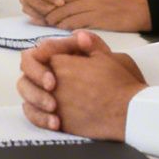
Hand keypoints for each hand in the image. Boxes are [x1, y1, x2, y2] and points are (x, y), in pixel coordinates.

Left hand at [16, 31, 144, 139]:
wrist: (129, 112)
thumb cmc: (121, 83)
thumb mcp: (108, 56)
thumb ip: (89, 44)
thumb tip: (78, 36)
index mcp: (61, 63)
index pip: (39, 54)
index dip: (46, 55)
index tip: (56, 59)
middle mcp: (52, 84)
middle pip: (28, 75)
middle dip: (35, 74)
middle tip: (49, 80)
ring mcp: (54, 104)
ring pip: (28, 96)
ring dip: (34, 95)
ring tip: (49, 97)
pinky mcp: (60, 123)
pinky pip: (36, 118)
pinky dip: (36, 114)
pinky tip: (44, 112)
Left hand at [40, 0, 151, 32]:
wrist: (135, 10)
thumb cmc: (115, 5)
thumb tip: (60, 7)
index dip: (47, 7)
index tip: (39, 16)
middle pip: (57, 5)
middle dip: (47, 15)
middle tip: (41, 25)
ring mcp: (90, 6)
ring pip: (64, 14)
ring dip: (54, 23)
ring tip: (49, 31)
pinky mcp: (96, 18)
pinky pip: (75, 23)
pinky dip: (66, 28)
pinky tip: (63, 34)